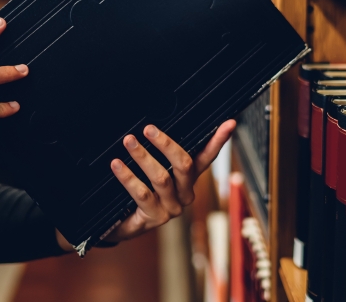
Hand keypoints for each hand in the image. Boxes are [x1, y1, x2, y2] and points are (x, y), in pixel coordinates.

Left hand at [100, 119, 235, 243]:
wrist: (122, 222)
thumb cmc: (139, 191)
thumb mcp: (153, 170)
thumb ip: (160, 154)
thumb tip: (154, 126)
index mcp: (189, 178)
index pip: (207, 156)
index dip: (218, 140)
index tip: (229, 123)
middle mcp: (185, 193)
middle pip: (184, 165)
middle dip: (166, 144)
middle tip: (148, 129)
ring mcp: (172, 207)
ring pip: (161, 178)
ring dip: (143, 156)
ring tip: (129, 141)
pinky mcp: (155, 217)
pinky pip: (142, 193)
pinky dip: (128, 176)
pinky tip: (117, 165)